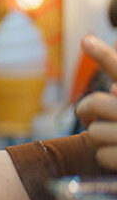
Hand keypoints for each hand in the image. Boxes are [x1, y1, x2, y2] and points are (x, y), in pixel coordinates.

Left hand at [75, 35, 116, 169]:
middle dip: (86, 110)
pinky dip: (107, 158)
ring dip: (99, 138)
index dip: (104, 55)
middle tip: (86, 114)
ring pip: (95, 132)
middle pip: (95, 103)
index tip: (85, 41)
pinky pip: (101, 155)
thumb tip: (114, 90)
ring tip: (116, 140)